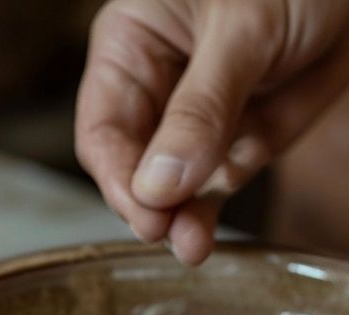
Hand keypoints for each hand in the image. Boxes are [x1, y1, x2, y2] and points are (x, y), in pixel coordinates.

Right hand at [75, 0, 348, 263]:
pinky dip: (208, 211)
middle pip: (130, 161)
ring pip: (171, 184)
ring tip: (191, 247)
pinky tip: (202, 234)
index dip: (118, 171)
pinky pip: (213, 186)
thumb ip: (202, 108)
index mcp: (132, 43)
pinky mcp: (236, 143)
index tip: (144, 209)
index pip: (104, 124)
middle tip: (165, 232)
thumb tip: (159, 183)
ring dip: (178, 217)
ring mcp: (195, 121)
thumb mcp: (243, 33)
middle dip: (147, 201)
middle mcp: (155, 86)